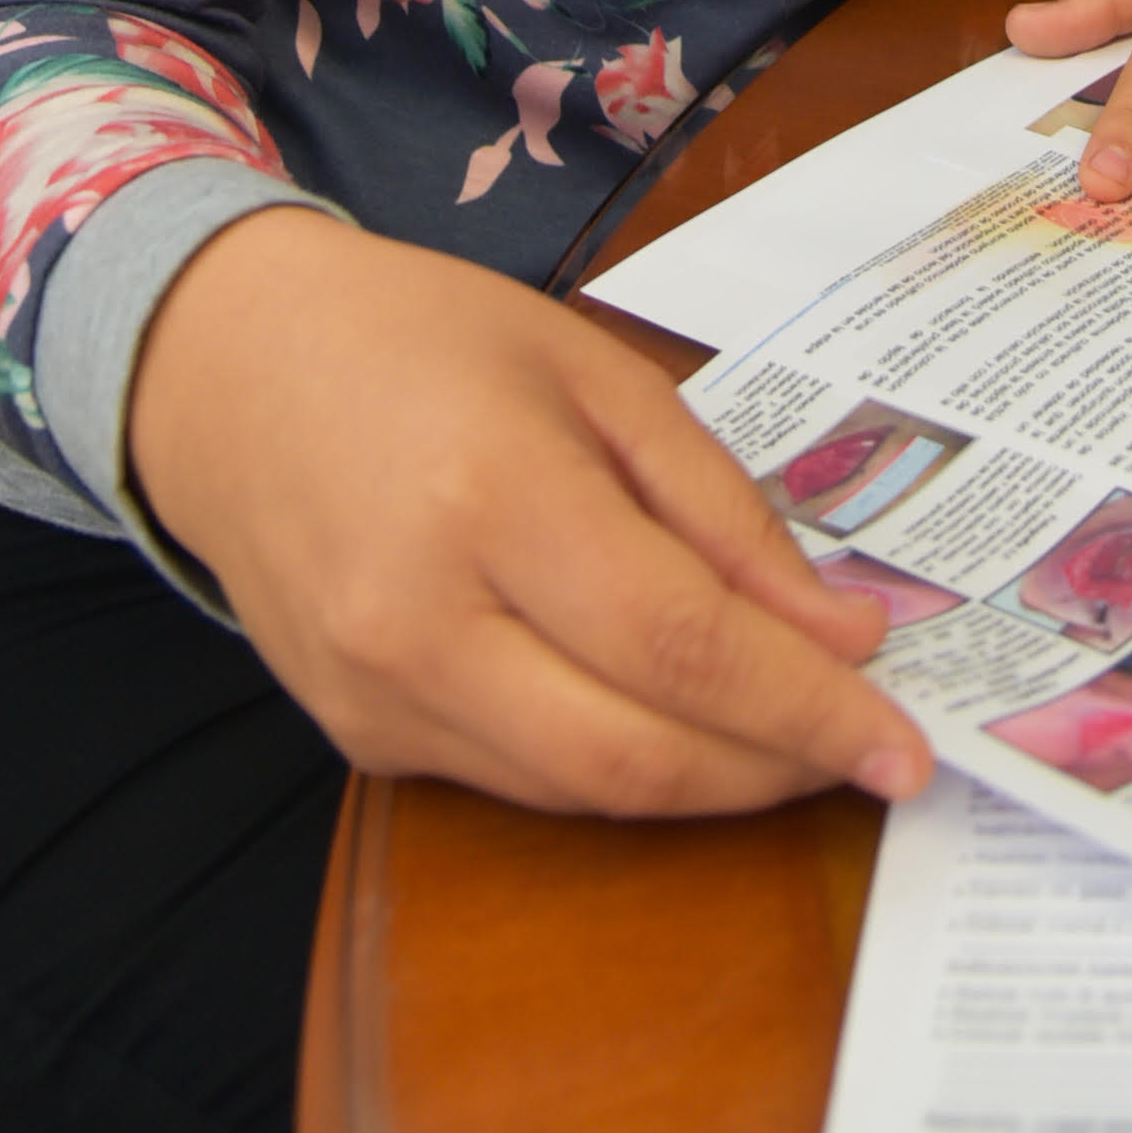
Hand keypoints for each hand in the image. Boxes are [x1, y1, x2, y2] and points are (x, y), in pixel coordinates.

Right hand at [127, 206, 930, 817]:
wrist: (225, 369)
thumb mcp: (596, 374)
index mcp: (494, 493)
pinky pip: (518, 782)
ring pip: (582, 793)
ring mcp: (378, 695)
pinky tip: (674, 721)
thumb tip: (840, 632)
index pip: (682, 645)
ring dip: (708, 785)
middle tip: (870, 753)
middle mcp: (422, 618)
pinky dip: (616, 765)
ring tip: (794, 738)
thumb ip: (722, 511)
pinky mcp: (356, 740)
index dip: (807, 708)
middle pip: (636, 754)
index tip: (906, 742)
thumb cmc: (426, 340)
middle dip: (775, 770)